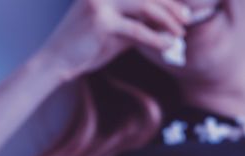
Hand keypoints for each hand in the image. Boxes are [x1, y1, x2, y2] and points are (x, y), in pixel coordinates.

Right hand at [34, 0, 190, 81]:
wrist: (57, 61)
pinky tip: (168, 45)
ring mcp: (100, 2)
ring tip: (180, 32)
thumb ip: (138, 23)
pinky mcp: (100, 21)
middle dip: (171, 5)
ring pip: (144, 6)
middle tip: (187, 19)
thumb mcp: (117, 31)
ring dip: (167, 20)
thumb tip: (167, 25)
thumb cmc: (87, 46)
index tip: (183, 8)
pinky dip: (156, 38)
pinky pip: (137, 29)